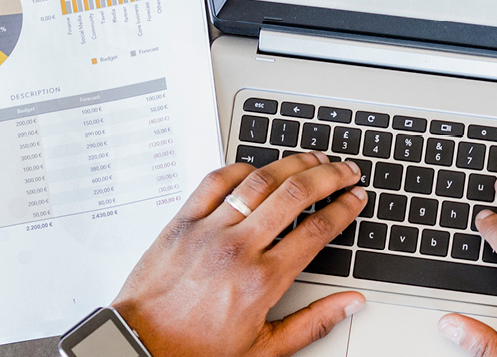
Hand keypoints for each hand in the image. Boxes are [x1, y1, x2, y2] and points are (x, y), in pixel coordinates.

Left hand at [111, 151, 368, 356]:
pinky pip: (215, 182)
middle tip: (345, 170)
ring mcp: (209, 230)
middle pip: (295, 194)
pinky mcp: (182, 222)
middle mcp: (239, 248)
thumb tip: (351, 303)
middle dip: (328, 176)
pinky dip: (240, 168)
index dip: (344, 208)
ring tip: (312, 159)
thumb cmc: (197, 349)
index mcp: (263, 280)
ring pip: (259, 181)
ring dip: (292, 164)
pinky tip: (257, 168)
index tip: (355, 197)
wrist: (141, 345)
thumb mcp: (265, 347)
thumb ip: (314, 322)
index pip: (317, 230)